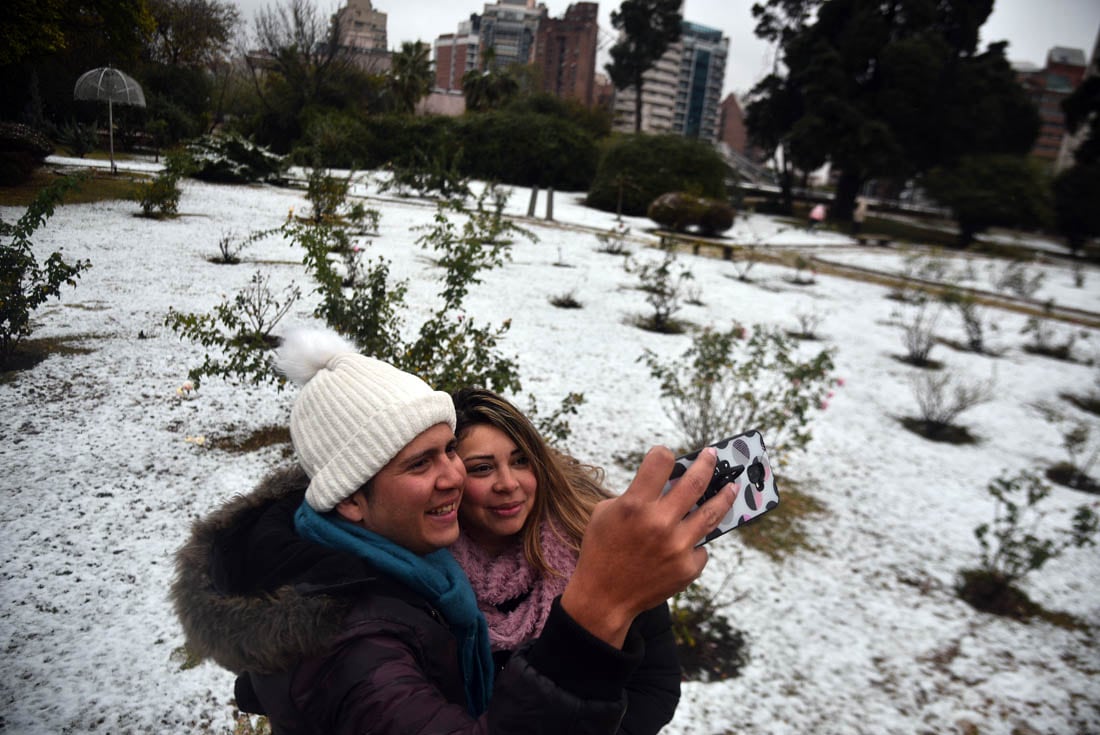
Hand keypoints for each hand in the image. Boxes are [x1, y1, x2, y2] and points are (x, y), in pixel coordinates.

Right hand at [560, 446, 735, 646]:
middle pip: (695, 482)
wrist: (605, 597)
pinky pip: (701, 546)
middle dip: (707, 463)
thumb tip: (664, 483)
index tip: (668, 455)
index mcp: (634, 505)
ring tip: (732, 486)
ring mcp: (678, 546)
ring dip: (725, 495)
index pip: (661, 462)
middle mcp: (659, 523)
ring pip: (713, 512)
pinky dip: (695, 541)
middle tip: (712, 455)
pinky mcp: (688, 567)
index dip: (664, 454)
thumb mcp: (605, 514)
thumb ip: (634, 495)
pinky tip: (689, 539)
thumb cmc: (602, 551)